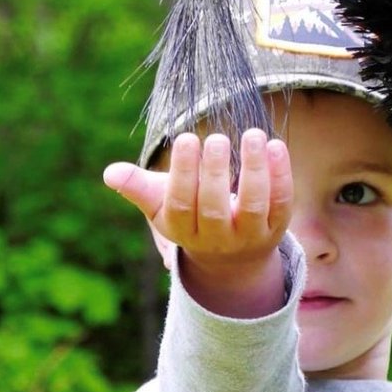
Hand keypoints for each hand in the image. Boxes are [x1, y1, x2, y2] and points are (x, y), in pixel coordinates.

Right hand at [103, 129, 292, 316]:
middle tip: (216, 138)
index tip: (187, 138)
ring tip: (253, 134)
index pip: (181, 204)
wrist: (230, 257)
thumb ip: (138, 187)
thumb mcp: (161, 204)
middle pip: (215, 209)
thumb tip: (110, 173)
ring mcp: (248, 235)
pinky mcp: (276, 227)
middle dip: (216, 173)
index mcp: (183, 229)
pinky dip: (281, 175)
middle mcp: (216, 238)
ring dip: (254, 170)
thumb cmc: (190, 214)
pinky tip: (276, 145)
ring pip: (252, 206)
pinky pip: (281, 203)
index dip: (184, 173)